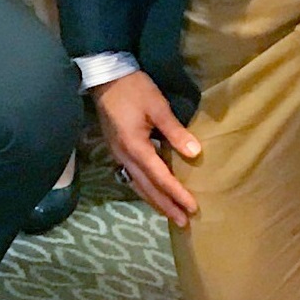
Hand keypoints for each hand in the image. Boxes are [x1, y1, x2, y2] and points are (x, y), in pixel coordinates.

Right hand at [89, 70, 199, 225]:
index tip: (192, 207)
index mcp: (135, 147)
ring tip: (171, 214)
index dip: (176, 193)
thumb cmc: (134, 89)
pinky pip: (132, 177)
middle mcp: (124, 157)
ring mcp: (118, 155)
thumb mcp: (157, 106)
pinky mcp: (116, 149)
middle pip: (147, 188)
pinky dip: (144, 189)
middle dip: (166, 205)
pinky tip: (152, 192)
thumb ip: (175, 131)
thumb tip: (195, 153)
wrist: (105, 77)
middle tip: (183, 222)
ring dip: (155, 201)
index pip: (160, 177)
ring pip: (137, 185)